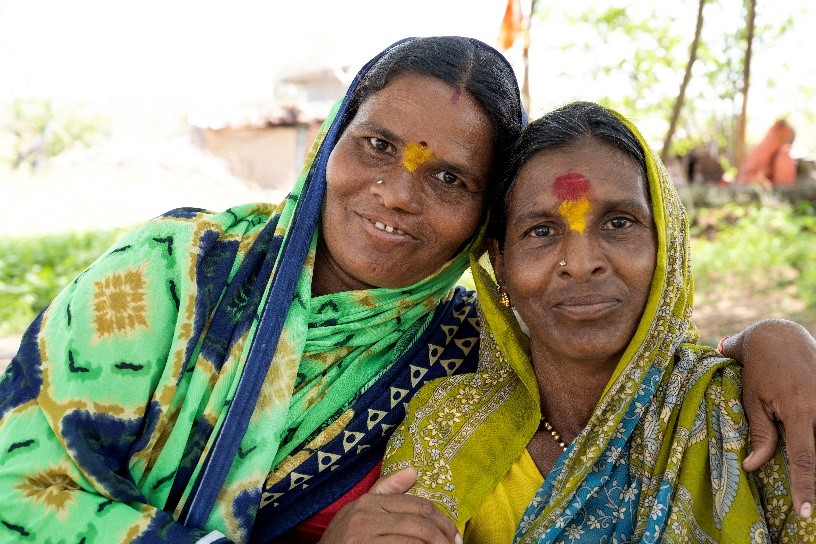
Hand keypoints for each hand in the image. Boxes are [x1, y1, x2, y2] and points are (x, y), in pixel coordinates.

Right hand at [319, 466, 461, 542]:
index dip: (443, 521)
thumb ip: (386, 491)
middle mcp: (365, 518)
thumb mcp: (360, 511)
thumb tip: (414, 470)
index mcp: (369, 502)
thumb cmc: (342, 540)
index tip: (455, 535)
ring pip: (414, 542)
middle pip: (420, 525)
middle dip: (443, 538)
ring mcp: (363, 539)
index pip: (418, 506)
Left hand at [727, 319, 815, 517]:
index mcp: (800, 410)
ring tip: (807, 483)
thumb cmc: (759, 369)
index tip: (806, 512)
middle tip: (809, 504)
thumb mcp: (752, 400)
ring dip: (814, 452)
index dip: (804, 487)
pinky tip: (809, 445)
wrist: (779, 336)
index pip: (804, 458)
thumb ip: (759, 435)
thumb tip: (752, 466)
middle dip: (814, 477)